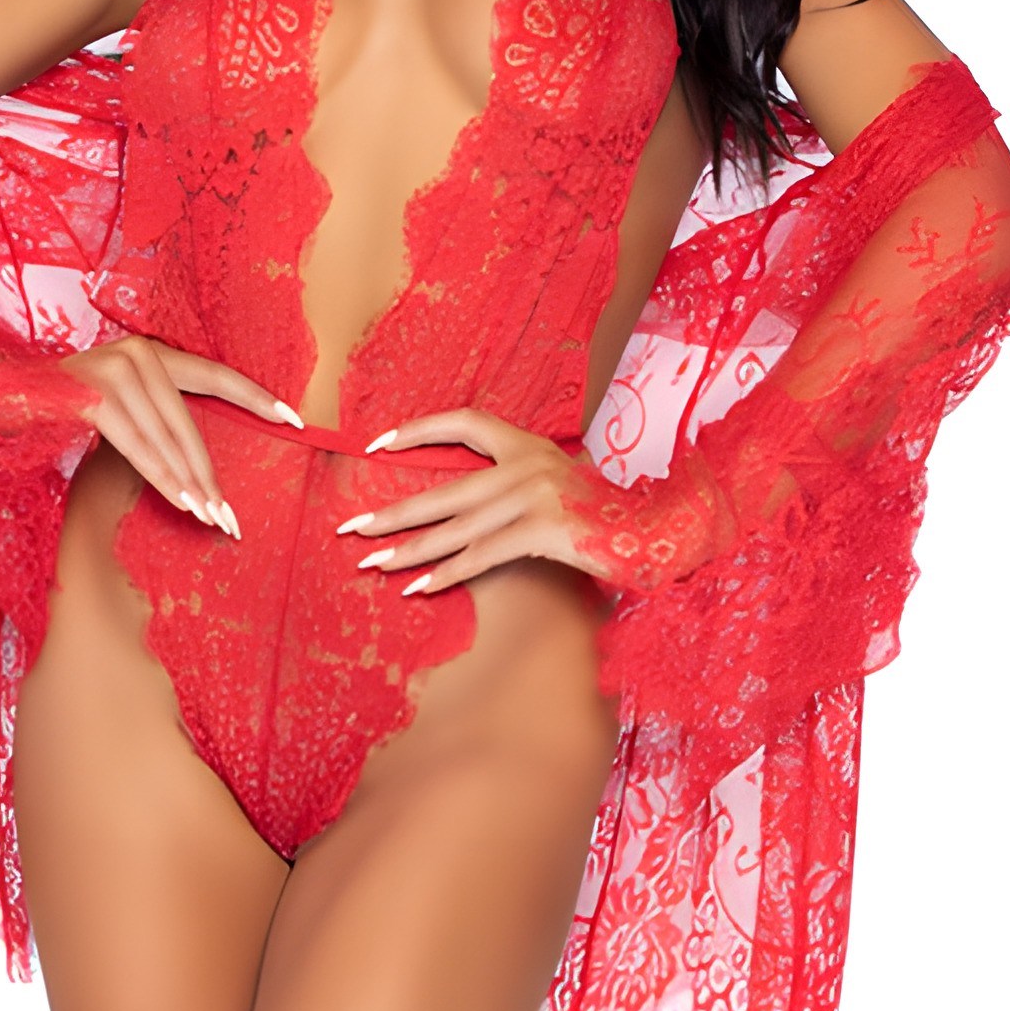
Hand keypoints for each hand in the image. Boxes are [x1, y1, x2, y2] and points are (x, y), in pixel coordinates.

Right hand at [65, 335, 301, 540]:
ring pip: (165, 438)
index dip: (257, 398)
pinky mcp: (90, 395)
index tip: (295, 419)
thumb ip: (153, 417)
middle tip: (232, 514)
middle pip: (189, 422)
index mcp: (151, 352)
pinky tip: (180, 502)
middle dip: (211, 472)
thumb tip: (196, 465)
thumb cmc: (58, 406)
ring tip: (211, 518)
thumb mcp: (115, 405)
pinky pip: (135, 445)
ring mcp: (113, 370)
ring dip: (189, 484)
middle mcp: (137, 354)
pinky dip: (159, 476)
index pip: (216, 375)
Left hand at [336, 407, 608, 593]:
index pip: (464, 422)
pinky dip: (447, 573)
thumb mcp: (558, 483)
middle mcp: (527, 464)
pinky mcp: (544, 529)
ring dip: (409, 549)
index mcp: (528, 445)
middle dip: (393, 511)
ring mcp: (535, 495)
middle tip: (350, 527)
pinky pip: (483, 555)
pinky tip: (418, 588)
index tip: (378, 444)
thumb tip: (462, 503)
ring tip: (371, 562)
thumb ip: (515, 484)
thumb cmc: (605, 515)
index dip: (419, 431)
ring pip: (456, 527)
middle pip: (444, 488)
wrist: (659, 530)